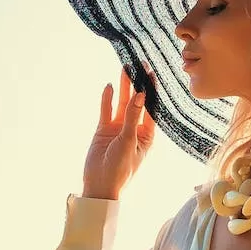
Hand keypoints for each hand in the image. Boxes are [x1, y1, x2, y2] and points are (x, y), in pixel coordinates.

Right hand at [82, 67, 156, 199]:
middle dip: (138, 84)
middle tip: (140, 64)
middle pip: (137, 101)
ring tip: (125, 68)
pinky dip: (107, 99)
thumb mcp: (128, 142)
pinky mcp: (104, 129)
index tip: (151, 73)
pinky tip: (110, 86)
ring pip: (122, 103)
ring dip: (124, 87)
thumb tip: (140, 94)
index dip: (151, 90)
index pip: (151, 107)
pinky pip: (106, 110)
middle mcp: (134, 128)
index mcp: (147, 134)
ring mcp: (118, 128)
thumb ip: (133, 117)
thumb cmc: (120, 169)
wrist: (99, 185)